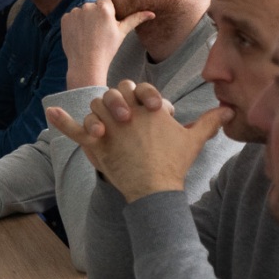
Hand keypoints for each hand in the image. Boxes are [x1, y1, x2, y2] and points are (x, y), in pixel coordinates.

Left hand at [45, 80, 230, 202]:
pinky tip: (49, 110)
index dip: (137, 98)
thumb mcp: (193, 140)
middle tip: (124, 120)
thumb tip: (230, 111)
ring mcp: (109, 127)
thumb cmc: (174, 163)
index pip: (134, 88)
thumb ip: (209, 121)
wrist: (155, 190)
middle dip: (117, 102)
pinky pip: (74, 130)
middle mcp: (125, 112)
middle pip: (113, 94)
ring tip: (104, 125)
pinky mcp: (95, 145)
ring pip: (95, 107)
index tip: (145, 112)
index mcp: (146, 107)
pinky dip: (60, 121)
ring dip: (97, 113)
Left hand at [60, 0, 152, 89]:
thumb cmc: (107, 49)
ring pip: (82, 11)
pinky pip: (71, 17)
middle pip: (93, 5)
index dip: (106, 10)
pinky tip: (79, 35)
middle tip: (98, 32)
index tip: (106, 23)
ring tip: (88, 35)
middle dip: (95, 14)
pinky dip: (74, 24)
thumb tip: (152, 13)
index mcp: (104, 8)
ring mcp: (75, 12)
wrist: (86, 64)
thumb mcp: (122, 33)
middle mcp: (88, 6)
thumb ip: (135, 19)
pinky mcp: (65, 19)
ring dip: (84, 19)